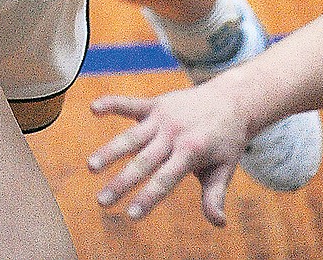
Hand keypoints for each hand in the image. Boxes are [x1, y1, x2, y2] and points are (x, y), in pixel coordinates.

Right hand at [87, 85, 250, 225]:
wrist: (231, 100)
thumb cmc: (226, 141)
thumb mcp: (224, 169)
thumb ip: (215, 195)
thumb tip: (218, 223)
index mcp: (191, 152)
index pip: (165, 179)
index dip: (148, 198)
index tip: (131, 215)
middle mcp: (174, 134)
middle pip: (143, 162)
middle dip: (121, 183)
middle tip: (101, 201)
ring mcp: (163, 117)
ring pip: (132, 137)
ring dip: (110, 151)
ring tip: (91, 166)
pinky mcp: (155, 104)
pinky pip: (130, 104)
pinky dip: (112, 104)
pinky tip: (94, 108)